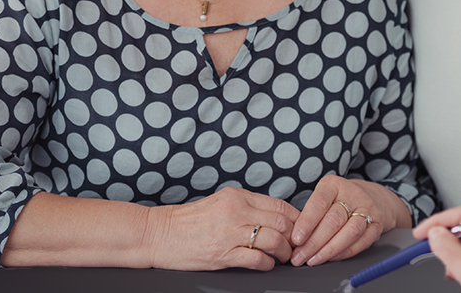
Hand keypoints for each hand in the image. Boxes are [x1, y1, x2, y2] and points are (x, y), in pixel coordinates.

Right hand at [144, 187, 300, 270]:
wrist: (159, 234)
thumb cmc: (188, 222)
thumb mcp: (219, 204)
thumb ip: (245, 207)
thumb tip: (274, 218)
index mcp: (236, 196)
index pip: (280, 206)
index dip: (297, 220)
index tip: (300, 229)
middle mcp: (235, 211)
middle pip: (282, 223)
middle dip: (294, 238)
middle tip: (295, 247)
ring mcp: (230, 233)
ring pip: (275, 241)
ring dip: (283, 253)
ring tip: (282, 257)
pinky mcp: (223, 253)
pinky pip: (258, 260)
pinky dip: (267, 264)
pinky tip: (265, 264)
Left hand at [289, 175, 409, 265]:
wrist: (373, 197)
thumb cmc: (339, 199)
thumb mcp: (323, 196)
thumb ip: (310, 213)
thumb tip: (292, 238)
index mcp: (333, 185)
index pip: (318, 203)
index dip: (306, 222)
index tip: (296, 239)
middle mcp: (352, 194)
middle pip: (333, 220)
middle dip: (314, 242)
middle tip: (299, 256)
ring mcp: (367, 209)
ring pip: (349, 232)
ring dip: (329, 250)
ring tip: (313, 260)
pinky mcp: (377, 224)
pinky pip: (362, 242)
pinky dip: (345, 252)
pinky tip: (331, 258)